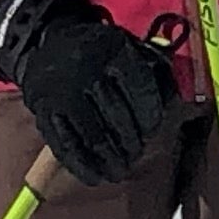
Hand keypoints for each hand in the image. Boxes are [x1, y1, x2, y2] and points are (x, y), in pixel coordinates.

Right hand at [0, 0, 179, 187]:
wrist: (49, 41)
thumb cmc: (102, 52)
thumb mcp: (131, 48)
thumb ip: (156, 73)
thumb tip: (175, 107)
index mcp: (113, 49)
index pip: (139, 88)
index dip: (150, 115)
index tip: (153, 131)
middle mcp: (86, 69)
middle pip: (116, 116)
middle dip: (131, 141)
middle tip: (137, 154)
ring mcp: (62, 92)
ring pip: (92, 135)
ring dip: (110, 159)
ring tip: (119, 171)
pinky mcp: (44, 111)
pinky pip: (64, 144)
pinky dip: (81, 165)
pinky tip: (94, 177)